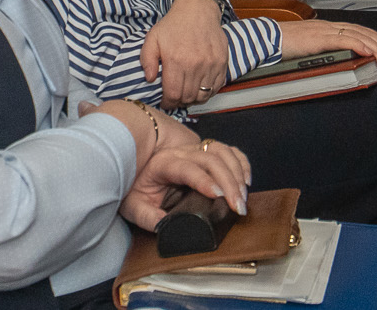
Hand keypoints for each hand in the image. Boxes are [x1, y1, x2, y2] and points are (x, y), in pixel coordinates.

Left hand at [121, 138, 253, 230]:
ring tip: (243, 197)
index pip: (187, 167)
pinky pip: (227, 150)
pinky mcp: (203, 152)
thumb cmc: (134, 187)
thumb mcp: (133, 205)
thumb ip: (147, 216)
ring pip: (222, 151)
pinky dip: (240, 162)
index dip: (204, 180)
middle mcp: (180, 152)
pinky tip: (246, 180)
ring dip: (237, 172)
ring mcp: (193, 149)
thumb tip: (165, 226)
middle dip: (229, 182)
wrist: (130, 162)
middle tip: (238, 207)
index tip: (219, 195)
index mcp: (163, 163)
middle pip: (210, 159)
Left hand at [139, 0, 228, 109]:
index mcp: (176, 60)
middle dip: (179, 102)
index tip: (164, 103)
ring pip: (203, 95)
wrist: (198, 10)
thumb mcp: (152, 38)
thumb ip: (147, 60)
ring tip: (185, 94)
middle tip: (174, 99)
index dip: (168, 103)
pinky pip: (216, 88)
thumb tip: (150, 80)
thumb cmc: (173, 25)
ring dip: (193, 99)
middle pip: (188, 97)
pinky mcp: (222, 63)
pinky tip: (198, 87)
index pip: (173, 94)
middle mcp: (195, 65)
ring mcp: (211, 65)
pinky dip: (207, 92)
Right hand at [277, 18, 376, 67]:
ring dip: (375, 47)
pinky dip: (360, 45)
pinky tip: (369, 52)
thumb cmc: (279, 45)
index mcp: (324, 28)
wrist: (264, 39)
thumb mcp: (305, 48)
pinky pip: (345, 40)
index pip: (356, 29)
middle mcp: (327, 27)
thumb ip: (320, 51)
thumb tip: (334, 61)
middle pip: (361, 31)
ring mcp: (324, 31)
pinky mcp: (319, 39)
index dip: (373, 36)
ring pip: (358, 35)